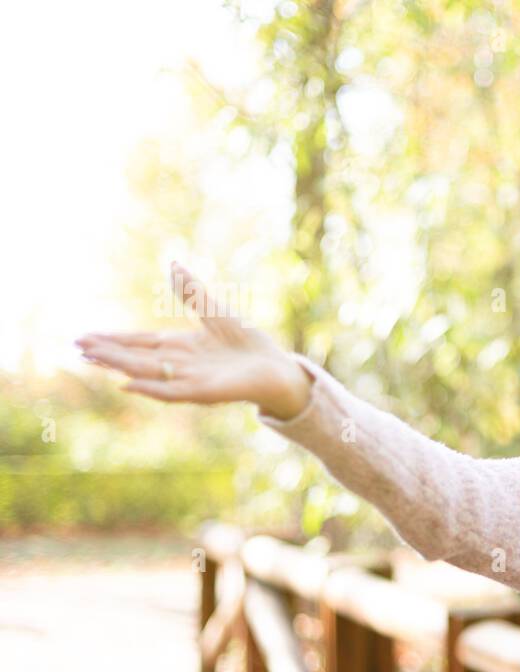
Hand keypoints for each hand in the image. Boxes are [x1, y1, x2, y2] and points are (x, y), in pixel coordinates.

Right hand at [76, 263, 312, 419]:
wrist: (276, 367)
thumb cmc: (248, 343)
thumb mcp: (216, 312)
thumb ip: (192, 293)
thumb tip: (172, 265)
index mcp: (180, 346)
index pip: (140, 343)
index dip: (113, 340)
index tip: (85, 337)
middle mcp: (180, 364)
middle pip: (135, 357)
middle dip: (106, 352)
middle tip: (76, 346)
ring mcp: (189, 379)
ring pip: (146, 372)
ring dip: (119, 365)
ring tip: (91, 357)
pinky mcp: (204, 392)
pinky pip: (171, 392)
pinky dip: (150, 388)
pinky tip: (128, 384)